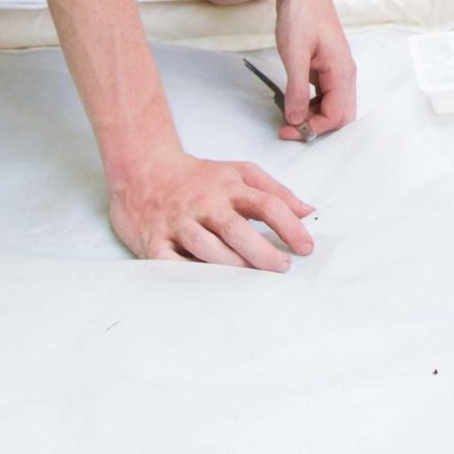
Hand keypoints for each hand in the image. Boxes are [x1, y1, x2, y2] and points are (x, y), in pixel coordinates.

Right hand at [107, 147, 316, 270]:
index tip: (306, 247)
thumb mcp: (240, 173)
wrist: (144, 170)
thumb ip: (275, 191)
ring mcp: (178, 222)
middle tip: (282, 267)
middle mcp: (204, 204)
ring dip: (230, 266)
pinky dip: (188, 274)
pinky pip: (170, 262)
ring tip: (251, 279)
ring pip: (205, 247)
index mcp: (229, 187)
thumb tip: (309, 211)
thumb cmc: (200, 177)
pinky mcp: (153, 240)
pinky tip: (207, 284)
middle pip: (236, 229)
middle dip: (261, 252)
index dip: (289, 226)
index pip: (266, 204)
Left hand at [272, 0, 358, 140]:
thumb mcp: (295, 54)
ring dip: (312, 117)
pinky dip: (309, 104)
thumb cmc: (302, 14)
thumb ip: (296, 90)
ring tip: (288, 116)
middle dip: (316, 127)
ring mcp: (336, 71)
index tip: (289, 129)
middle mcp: (344, 74)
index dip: (313, 128)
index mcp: (341, 72)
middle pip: (340, 116)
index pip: (336, 116)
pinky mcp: (325, 67)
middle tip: (289, 129)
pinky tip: (292, 101)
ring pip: (331, 106)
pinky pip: (323, 95)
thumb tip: (295, 119)